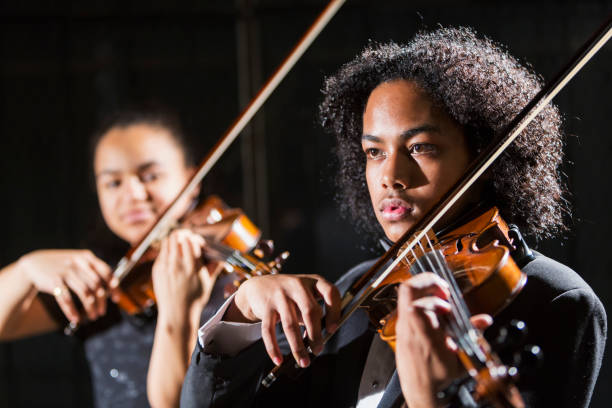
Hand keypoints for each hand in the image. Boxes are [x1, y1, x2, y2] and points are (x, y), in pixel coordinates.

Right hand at [17, 249, 111, 323]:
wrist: (34, 265)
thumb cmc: (62, 267)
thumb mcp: (78, 263)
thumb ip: (93, 272)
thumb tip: (113, 288)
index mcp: (86, 257)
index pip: (106, 272)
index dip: (113, 286)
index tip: (116, 299)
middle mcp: (78, 262)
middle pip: (96, 285)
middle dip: (102, 301)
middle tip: (102, 312)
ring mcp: (66, 271)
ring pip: (84, 293)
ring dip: (90, 308)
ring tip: (93, 317)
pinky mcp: (54, 280)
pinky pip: (66, 298)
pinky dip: (72, 310)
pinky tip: (75, 319)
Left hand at [152, 229, 220, 319]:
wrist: (177, 313)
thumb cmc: (194, 300)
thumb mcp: (208, 284)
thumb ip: (214, 268)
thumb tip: (222, 258)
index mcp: (192, 267)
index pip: (192, 242)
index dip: (195, 238)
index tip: (197, 241)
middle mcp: (178, 265)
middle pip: (177, 237)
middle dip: (183, 234)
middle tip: (187, 236)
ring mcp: (166, 267)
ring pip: (167, 242)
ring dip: (173, 239)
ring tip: (178, 241)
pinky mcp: (157, 270)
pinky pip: (161, 252)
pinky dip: (167, 249)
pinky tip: (171, 253)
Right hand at [225, 274, 340, 367]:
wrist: (260, 287)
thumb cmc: (290, 296)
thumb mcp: (306, 297)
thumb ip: (314, 314)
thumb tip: (319, 341)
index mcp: (313, 282)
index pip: (330, 292)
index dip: (334, 311)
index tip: (332, 330)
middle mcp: (297, 285)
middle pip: (310, 311)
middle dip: (316, 335)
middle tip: (318, 351)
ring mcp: (280, 294)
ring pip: (290, 324)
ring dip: (298, 347)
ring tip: (304, 362)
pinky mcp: (266, 306)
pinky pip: (269, 330)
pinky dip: (273, 348)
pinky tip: (279, 359)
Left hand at [395, 273, 491, 407]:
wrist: (422, 392)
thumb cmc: (438, 378)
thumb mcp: (461, 358)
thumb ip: (472, 335)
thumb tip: (484, 320)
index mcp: (422, 333)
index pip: (415, 300)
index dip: (431, 288)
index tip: (446, 293)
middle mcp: (408, 327)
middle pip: (407, 290)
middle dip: (427, 282)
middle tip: (442, 288)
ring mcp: (402, 328)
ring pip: (406, 297)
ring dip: (424, 292)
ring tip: (440, 301)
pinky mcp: (400, 331)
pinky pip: (406, 307)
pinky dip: (420, 303)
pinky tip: (434, 312)